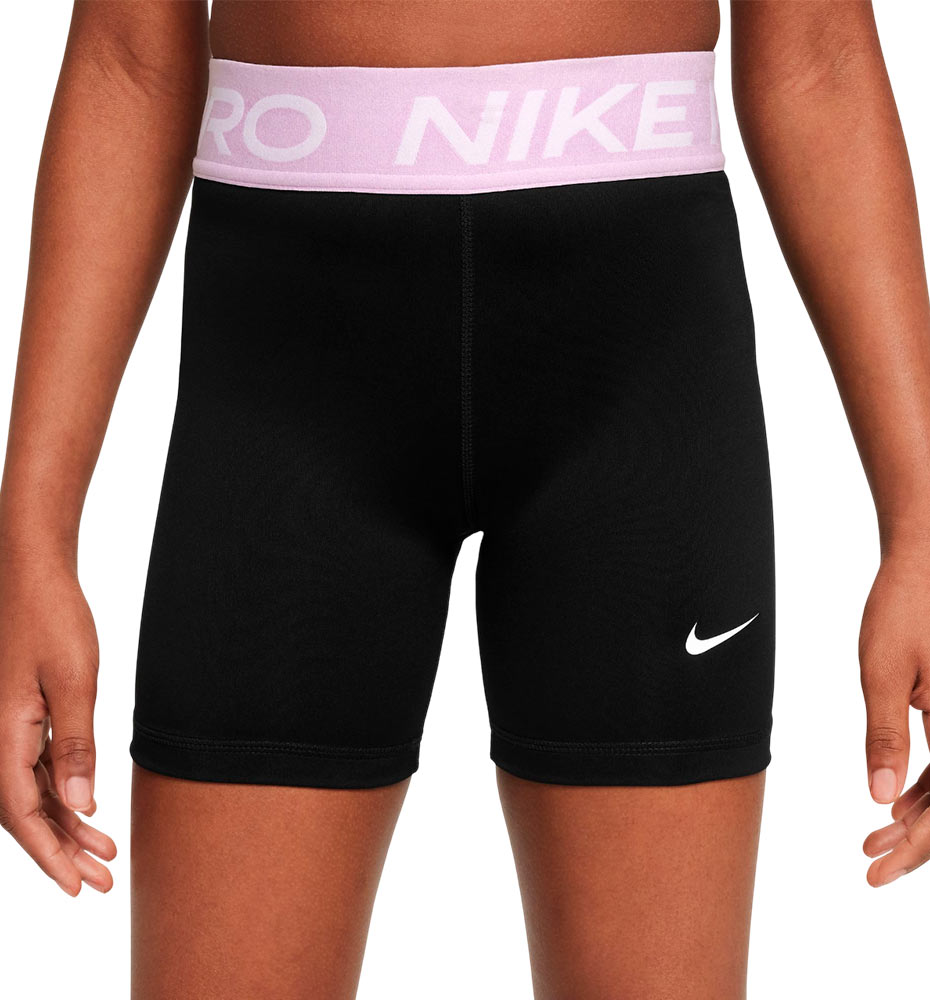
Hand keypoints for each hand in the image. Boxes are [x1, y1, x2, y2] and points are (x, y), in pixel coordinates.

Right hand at [0, 547, 115, 893]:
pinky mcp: (22, 713)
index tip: (77, 887)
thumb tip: (79, 803)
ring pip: (34, 791)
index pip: (23, 813)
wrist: (33, 572)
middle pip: (27, 812)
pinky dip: (64, 791)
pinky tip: (87, 808)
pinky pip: (37, 766)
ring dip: (68, 825)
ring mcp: (7, 726)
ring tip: (105, 855)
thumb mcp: (72, 680)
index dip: (50, 855)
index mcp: (2, 735)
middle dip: (63, 850)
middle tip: (102, 881)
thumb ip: (74, 742)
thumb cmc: (52, 618)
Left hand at [859, 552, 929, 885]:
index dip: (916, 846)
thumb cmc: (904, 609)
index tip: (876, 867)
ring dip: (921, 818)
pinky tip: (895, 802)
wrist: (926, 564)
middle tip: (871, 864)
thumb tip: (879, 798)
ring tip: (875, 839)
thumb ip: (886, 735)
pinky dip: (928, 788)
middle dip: (917, 842)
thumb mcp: (883, 672)